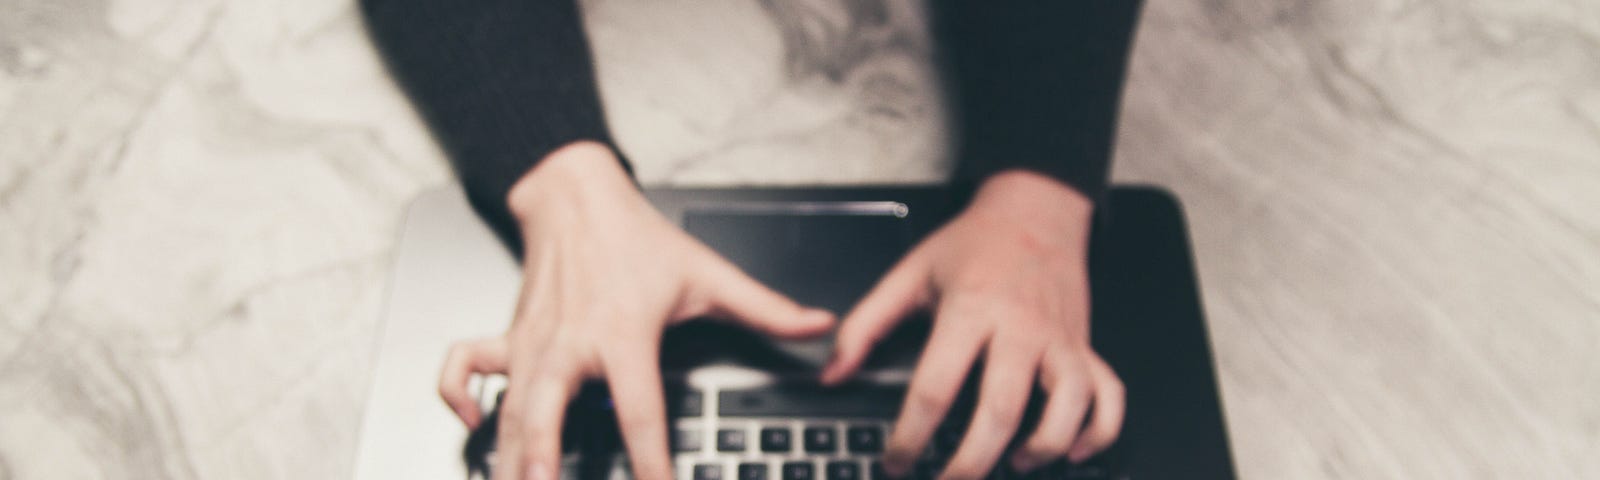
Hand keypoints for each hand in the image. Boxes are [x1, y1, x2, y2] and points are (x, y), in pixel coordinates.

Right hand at [437, 142, 835, 479]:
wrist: (574, 193)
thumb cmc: (636, 238)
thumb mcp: (708, 273)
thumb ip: (766, 309)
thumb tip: (819, 327)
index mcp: (623, 334)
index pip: (639, 411)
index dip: (651, 459)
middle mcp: (570, 343)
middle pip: (547, 412)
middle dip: (540, 458)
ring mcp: (531, 342)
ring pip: (506, 405)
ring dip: (504, 451)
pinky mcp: (507, 336)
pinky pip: (463, 369)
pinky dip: (458, 399)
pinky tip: (473, 430)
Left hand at [821, 170, 1124, 478]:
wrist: (1035, 209)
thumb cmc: (973, 245)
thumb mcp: (910, 274)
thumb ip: (866, 324)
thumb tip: (832, 373)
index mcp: (972, 309)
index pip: (936, 388)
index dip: (910, 436)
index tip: (896, 462)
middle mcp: (1021, 327)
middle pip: (1001, 410)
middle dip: (970, 462)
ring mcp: (1061, 339)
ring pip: (1067, 406)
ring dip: (1041, 447)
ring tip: (1012, 465)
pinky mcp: (1087, 346)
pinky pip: (1108, 396)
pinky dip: (1098, 430)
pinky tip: (1071, 451)